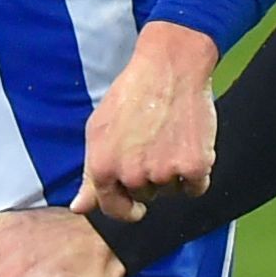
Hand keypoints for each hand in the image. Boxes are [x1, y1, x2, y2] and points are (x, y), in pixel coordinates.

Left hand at [75, 20, 218, 222]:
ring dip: (173, 173)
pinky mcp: (194, 167)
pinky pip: (196, 188)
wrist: (170, 67)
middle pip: (145, 197)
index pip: (113, 209)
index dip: (125, 207)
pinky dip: (196, 173)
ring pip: (171, 191)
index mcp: (102, 168)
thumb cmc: (131, 96)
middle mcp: (131, 175)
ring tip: (170, 137)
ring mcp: (163, 173)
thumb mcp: (98, 132)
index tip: (136, 207)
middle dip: (150, 178)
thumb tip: (79, 208)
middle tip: (153, 142)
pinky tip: (190, 145)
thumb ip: (89, 175)